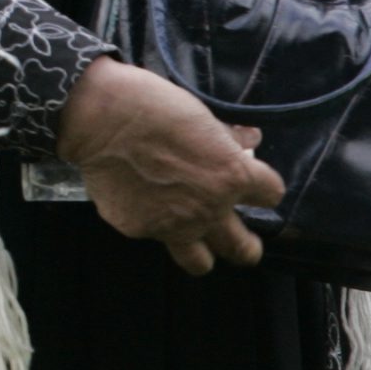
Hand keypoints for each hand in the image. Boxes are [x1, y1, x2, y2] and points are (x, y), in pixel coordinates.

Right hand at [57, 58, 287, 276]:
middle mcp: (208, 210)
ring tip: (196, 237)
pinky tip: (141, 200)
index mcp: (232, 177)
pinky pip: (153, 234)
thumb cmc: (153, 106)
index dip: (263, 188)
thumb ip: (227, 137)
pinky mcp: (137, 229)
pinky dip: (152, 222)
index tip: (254, 183)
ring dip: (204, 251)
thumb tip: (249, 139)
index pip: (271, 195)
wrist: (98, 118)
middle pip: (244, 250)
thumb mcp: (200, 114)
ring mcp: (171, 226)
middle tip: (241, 238)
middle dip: (247, 246)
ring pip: (201, 263)